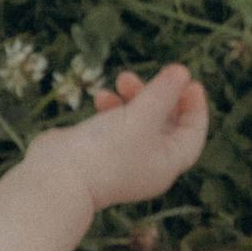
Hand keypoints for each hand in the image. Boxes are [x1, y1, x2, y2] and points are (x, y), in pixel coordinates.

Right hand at [22, 63, 209, 211]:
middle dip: (160, 96)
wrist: (56, 179)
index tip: (190, 81)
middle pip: (165, 124)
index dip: (195, 107)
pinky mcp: (98, 151)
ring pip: (138, 120)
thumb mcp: (141, 118)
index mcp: (165, 165)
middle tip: (155, 75)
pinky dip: (112, 107)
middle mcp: (146, 164)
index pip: (191, 135)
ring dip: (134, 96)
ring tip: (121, 78)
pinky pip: (114, 124)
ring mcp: (121, 158)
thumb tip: (183, 71)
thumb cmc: (105, 152)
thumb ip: (163, 93)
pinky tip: (100, 96)